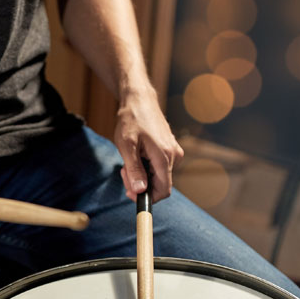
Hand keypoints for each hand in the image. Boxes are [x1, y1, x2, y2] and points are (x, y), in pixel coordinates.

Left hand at [112, 89, 183, 203]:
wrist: (139, 100)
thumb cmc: (131, 121)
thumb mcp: (127, 147)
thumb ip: (135, 170)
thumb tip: (140, 191)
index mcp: (165, 157)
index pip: (163, 191)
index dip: (147, 197)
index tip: (130, 193)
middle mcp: (174, 156)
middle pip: (159, 185)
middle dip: (140, 183)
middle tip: (124, 170)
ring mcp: (174, 152)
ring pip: (158, 176)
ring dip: (141, 174)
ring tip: (129, 158)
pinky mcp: (170, 148)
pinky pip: (159, 167)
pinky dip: (146, 166)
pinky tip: (137, 153)